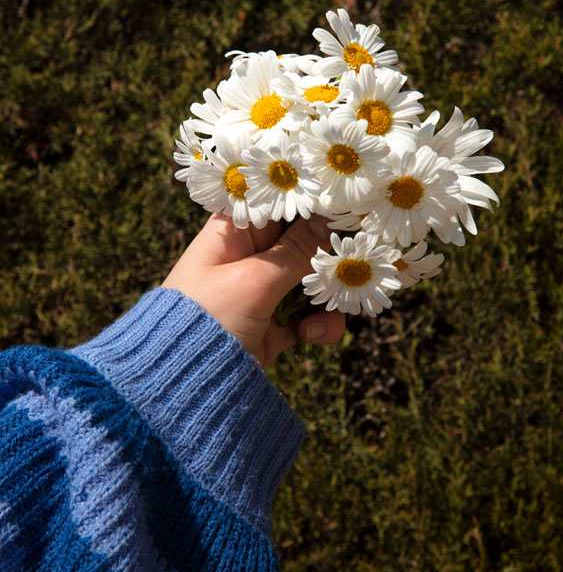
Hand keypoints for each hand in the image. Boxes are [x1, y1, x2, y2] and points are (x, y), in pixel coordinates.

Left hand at [162, 212, 345, 365]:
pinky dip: (318, 323)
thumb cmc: (206, 320)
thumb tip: (330, 217)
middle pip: (303, 241)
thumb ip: (297, 250)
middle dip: (328, 256)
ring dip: (328, 294)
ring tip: (329, 309)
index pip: (278, 204)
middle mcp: (250, 256)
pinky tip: (309, 335)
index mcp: (234, 231)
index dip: (313, 204)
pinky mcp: (275, 323)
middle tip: (350, 263)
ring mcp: (264, 290)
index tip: (348, 209)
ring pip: (313, 279)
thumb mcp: (254, 281)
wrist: (185, 387)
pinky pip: (309, 313)